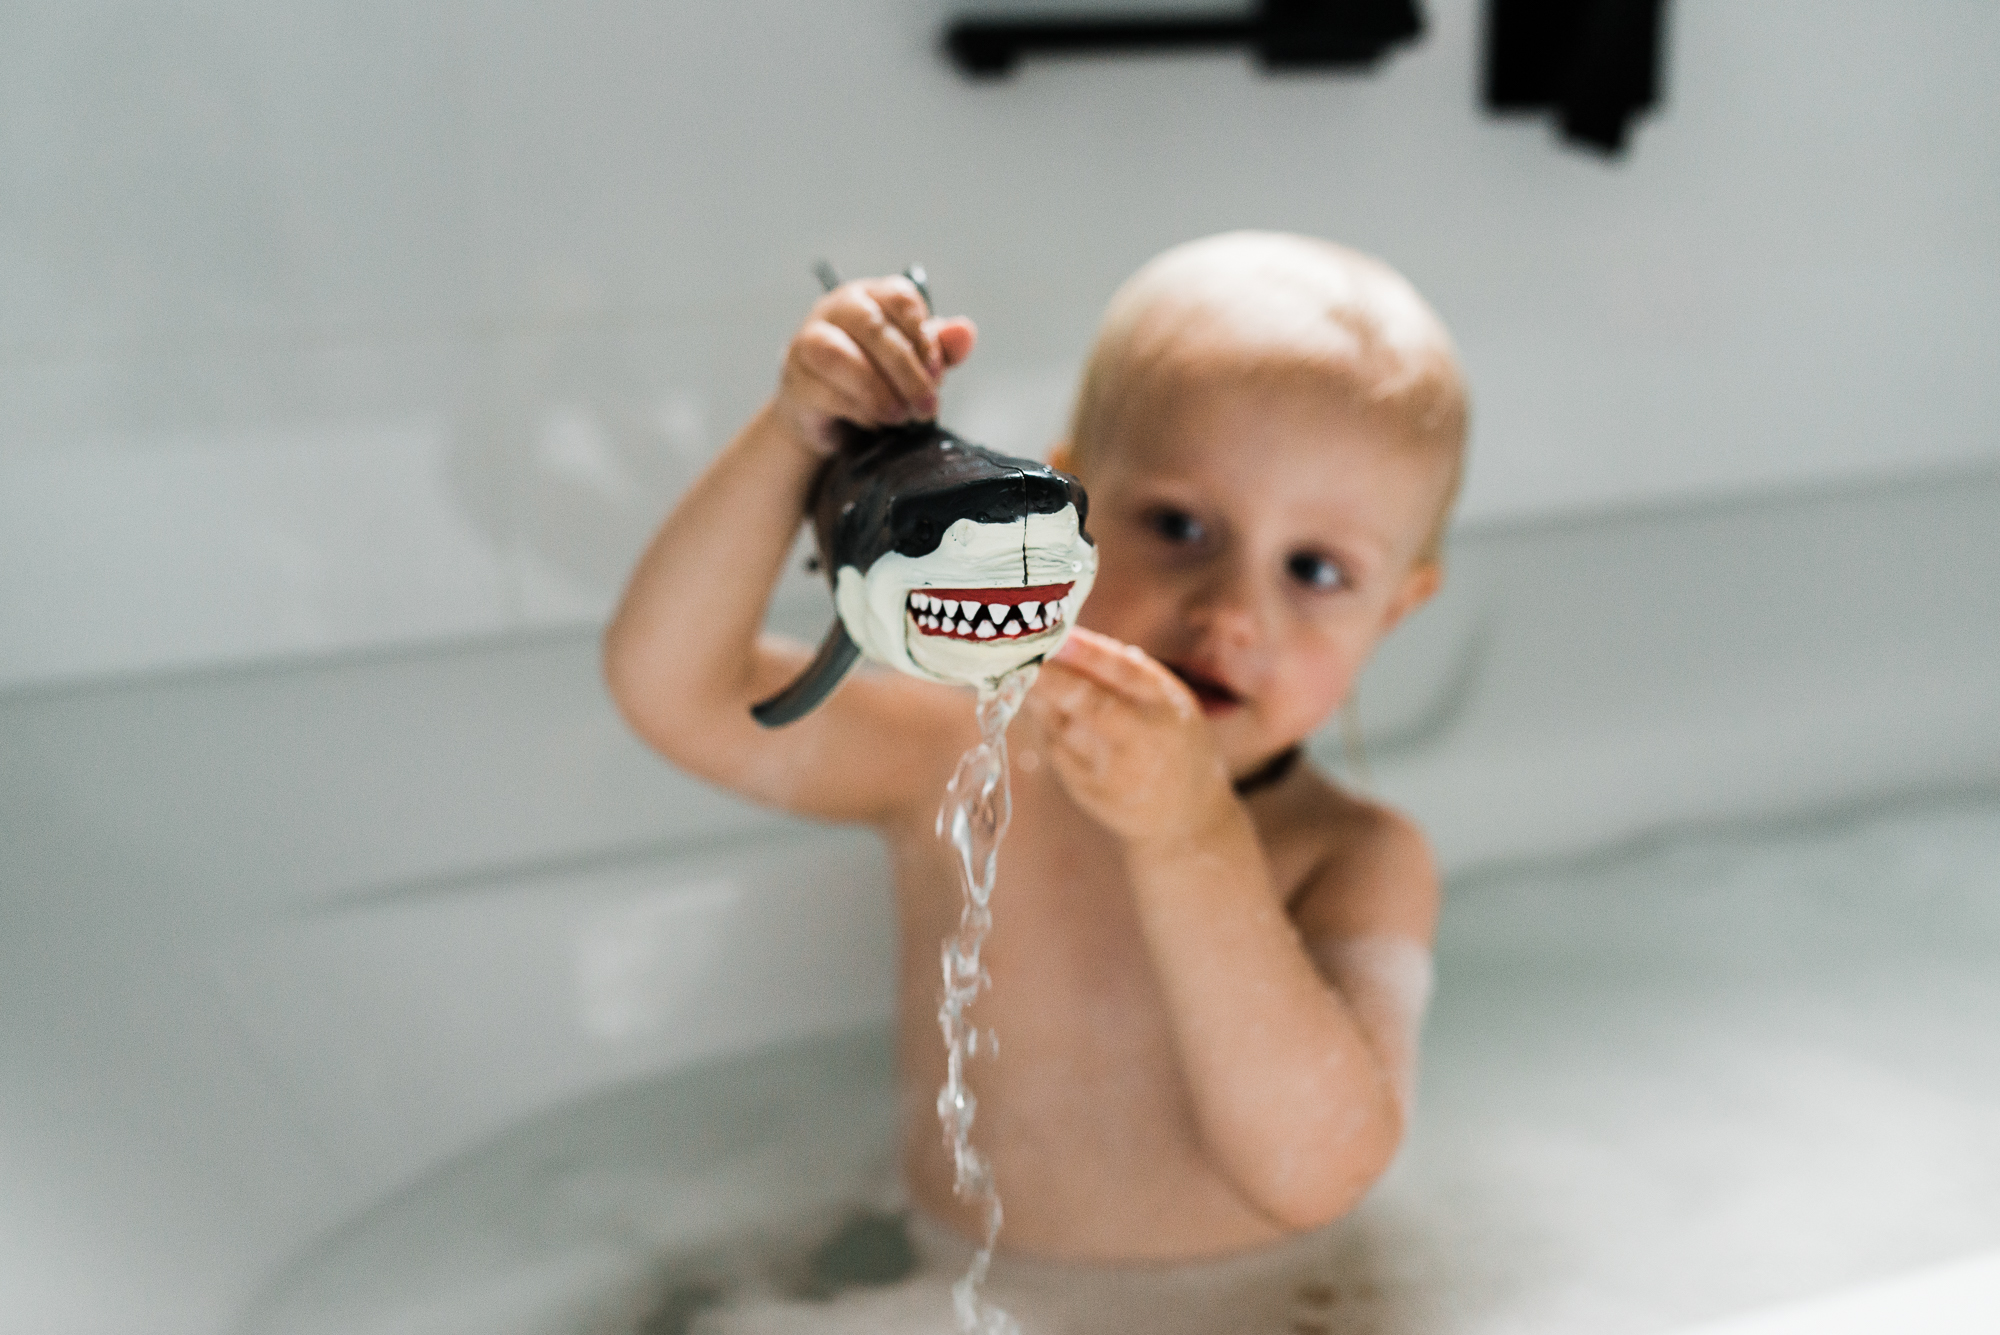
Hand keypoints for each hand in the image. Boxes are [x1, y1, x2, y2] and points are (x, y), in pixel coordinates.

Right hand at [772, 275, 976, 455]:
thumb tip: (965, 332)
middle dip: (906, 370)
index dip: (924, 337)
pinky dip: (856, 409)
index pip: (900, 299)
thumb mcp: (916, 362)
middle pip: (872, 326)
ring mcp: (808, 341)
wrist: (828, 414)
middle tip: (926, 406)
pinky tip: (873, 422)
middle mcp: (836, 310)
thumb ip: (941, 348)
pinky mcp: (795, 379)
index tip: (938, 374)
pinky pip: (823, 391)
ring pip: (839, 355)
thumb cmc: (876, 377)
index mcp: (872, 296)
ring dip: (876, 390)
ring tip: (899, 416)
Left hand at [1026, 627, 1238, 853]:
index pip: (1125, 672)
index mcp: (1166, 706)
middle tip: (1016, 656)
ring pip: (1061, 728)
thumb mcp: (1168, 702)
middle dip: (1051, 680)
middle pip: (1090, 705)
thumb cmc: (1172, 742)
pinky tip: (1034, 709)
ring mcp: (1113, 771)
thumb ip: (1127, 675)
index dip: (1088, 653)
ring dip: (1035, 699)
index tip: (1057, 635)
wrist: (1184, 818)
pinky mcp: (1087, 792)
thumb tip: (1066, 640)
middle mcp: (1142, 739)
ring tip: (1016, 673)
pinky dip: (1041, 726)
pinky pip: (1055, 750)